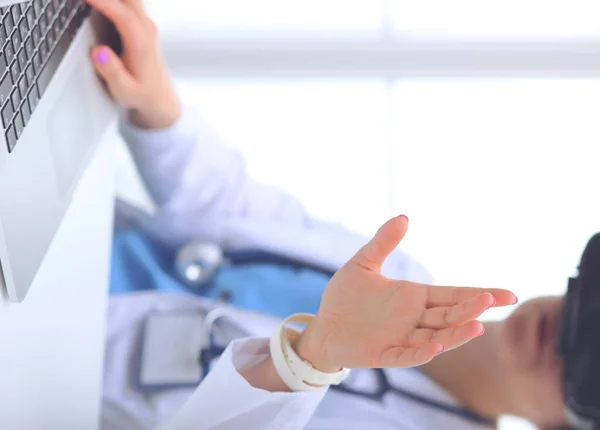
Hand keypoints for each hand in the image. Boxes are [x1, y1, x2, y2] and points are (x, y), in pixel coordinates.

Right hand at [85, 0, 180, 128]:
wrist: (159, 97)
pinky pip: (128, 2)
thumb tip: (98, 52)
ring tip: (90, 1)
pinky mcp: (142, 22)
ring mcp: (146, 24)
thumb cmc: (142, 94)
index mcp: (142, 44)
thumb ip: (111, 72)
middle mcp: (146, 29)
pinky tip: (101, 2)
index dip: (102, 1)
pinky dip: (115, 0)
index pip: (122, 15)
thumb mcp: (125, 91)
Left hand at [296, 216, 517, 371]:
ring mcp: (401, 338)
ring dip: (455, 334)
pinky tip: (435, 345)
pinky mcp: (384, 354)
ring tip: (476, 326)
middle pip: (450, 315)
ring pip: (436, 337)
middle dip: (471, 309)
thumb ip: (383, 242)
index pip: (453, 295)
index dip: (478, 294)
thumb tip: (403, 216)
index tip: (508, 294)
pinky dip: (421, 352)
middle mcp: (414, 319)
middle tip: (494, 300)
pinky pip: (406, 356)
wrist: (322, 325)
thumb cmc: (344, 296)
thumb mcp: (363, 263)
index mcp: (414, 298)